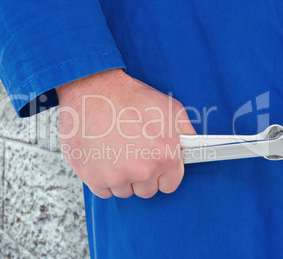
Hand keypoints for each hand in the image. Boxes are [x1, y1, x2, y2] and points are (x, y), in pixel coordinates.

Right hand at [55, 69, 195, 198]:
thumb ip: (185, 132)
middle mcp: (143, 171)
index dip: (162, 174)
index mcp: (165, 156)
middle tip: (132, 153)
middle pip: (146, 190)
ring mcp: (117, 177)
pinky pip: (103, 191)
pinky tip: (102, 158)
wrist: (90, 92)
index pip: (170, 185)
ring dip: (121, 178)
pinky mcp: (94, 179)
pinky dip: (102, 179)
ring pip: (124, 191)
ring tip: (115, 151)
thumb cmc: (128, 97)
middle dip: (141, 176)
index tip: (155, 167)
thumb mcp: (169, 107)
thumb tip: (192, 147)